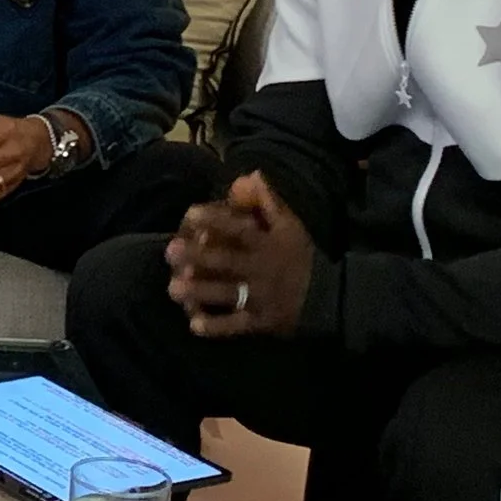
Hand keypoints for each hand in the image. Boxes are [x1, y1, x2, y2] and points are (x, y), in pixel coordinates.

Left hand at [165, 172, 314, 337]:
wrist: (330, 297)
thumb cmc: (303, 258)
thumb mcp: (291, 226)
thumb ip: (270, 202)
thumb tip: (252, 173)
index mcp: (266, 245)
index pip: (239, 229)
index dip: (215, 220)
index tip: (190, 213)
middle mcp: (260, 270)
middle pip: (226, 262)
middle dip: (198, 257)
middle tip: (170, 251)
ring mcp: (260, 298)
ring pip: (227, 294)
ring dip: (200, 292)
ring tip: (173, 289)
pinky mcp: (261, 322)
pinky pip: (237, 325)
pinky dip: (217, 327)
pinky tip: (194, 326)